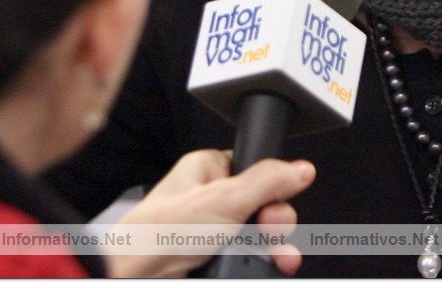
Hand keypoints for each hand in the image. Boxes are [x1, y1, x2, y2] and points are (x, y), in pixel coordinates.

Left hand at [104, 149, 314, 276]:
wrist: (139, 275)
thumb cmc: (162, 231)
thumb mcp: (225, 199)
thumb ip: (267, 182)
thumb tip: (301, 168)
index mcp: (209, 169)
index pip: (257, 170)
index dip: (273, 189)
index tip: (276, 204)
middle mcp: (211, 196)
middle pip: (263, 205)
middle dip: (275, 223)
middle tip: (269, 232)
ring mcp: (212, 228)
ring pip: (258, 234)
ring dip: (274, 247)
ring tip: (280, 259)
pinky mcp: (212, 255)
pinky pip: (247, 254)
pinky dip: (261, 262)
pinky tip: (271, 266)